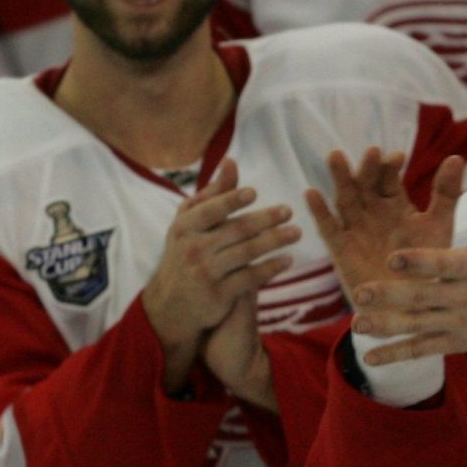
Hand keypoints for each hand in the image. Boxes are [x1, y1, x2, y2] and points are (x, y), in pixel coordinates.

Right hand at [141, 157, 299, 388]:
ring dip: (275, 241)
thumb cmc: (186, 252)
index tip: (254, 193)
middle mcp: (193, 249)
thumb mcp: (190, 222)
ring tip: (296, 233)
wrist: (171, 304)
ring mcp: (205, 273)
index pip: (210, 210)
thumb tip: (231, 161)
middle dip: (264, 219)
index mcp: (185, 226)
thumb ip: (213, 194)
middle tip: (288, 211)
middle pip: (235, 230)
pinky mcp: (218, 295)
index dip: (231, 200)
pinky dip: (271, 268)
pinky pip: (250, 278)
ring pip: (246, 252)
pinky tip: (288, 260)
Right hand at [303, 147, 465, 298]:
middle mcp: (372, 211)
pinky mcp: (340, 247)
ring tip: (336, 156)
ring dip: (339, 178)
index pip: (389, 178)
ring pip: (344, 198)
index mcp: (395, 203)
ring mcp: (354, 228)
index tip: (397, 157)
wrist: (411, 304)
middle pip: (365, 183)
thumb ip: (445, 194)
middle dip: (366, 168)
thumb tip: (456, 157)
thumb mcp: (439, 226)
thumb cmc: (428, 265)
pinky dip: (319, 211)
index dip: (391, 166)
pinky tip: (312, 193)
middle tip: (371, 153)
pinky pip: (328, 227)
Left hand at [337, 172, 466, 362]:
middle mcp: (464, 297)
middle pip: (423, 297)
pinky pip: (422, 350)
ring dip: (386, 327)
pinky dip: (396, 355)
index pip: (443, 265)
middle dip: (391, 296)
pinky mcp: (454, 341)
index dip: (419, 262)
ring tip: (356, 324)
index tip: (392, 257)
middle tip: (360, 291)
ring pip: (417, 326)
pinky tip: (370, 358)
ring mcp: (457, 322)